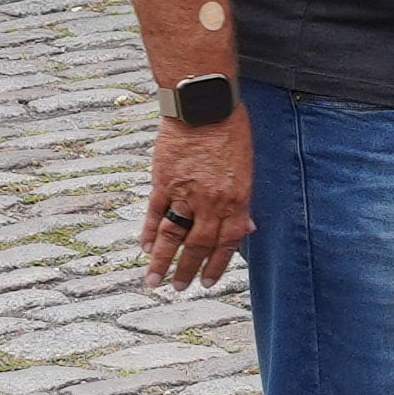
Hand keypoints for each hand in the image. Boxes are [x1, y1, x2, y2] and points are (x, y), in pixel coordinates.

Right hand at [140, 116, 252, 289]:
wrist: (204, 106)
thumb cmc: (230, 131)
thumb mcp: (246, 168)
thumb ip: (243, 201)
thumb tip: (248, 227)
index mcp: (236, 200)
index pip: (227, 242)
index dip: (217, 265)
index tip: (207, 281)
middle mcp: (211, 203)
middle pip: (198, 245)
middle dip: (188, 270)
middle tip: (179, 288)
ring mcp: (185, 194)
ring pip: (173, 236)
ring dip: (163, 261)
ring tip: (154, 281)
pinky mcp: (163, 182)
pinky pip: (156, 214)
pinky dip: (150, 232)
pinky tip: (145, 247)